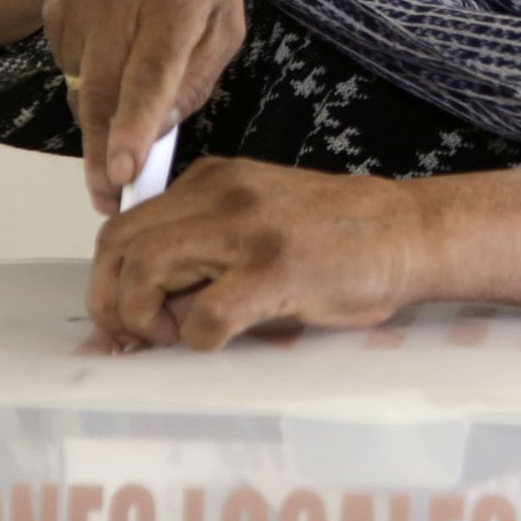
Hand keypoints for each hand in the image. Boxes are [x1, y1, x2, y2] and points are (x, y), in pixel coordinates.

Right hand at [43, 0, 245, 207]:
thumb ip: (197, 77)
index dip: (135, 124)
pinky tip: (112, 65)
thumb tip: (159, 131)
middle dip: (103, 150)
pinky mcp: (54, 11)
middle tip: (109, 198)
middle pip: (103, 89)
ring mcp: (80, 1)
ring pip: (82, 85)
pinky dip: (91, 86)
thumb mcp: (224, 15)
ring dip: (99, 122)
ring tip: (121, 135)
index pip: (152, 70)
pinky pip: (70, 70)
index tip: (122, 170)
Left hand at [88, 157, 426, 349]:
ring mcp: (249, 229)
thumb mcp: (257, 219)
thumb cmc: (340, 237)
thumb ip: (205, 245)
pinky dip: (201, 339)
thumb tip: (143, 304)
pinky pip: (205, 316)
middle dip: (112, 301)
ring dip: (145, 318)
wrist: (410, 232)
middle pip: (121, 244)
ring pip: (147, 269)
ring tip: (177, 337)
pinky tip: (225, 338)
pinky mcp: (277, 270)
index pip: (126, 225)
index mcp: (214, 181)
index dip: (111, 278)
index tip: (125, 316)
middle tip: (135, 336)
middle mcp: (222, 194)